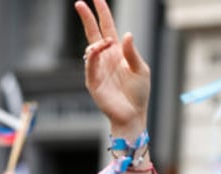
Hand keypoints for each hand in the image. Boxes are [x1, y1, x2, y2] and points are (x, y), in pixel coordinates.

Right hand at [75, 0, 149, 136]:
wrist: (133, 115)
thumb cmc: (138, 93)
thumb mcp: (140, 69)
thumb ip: (132, 52)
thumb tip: (126, 34)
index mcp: (117, 52)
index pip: (107, 27)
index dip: (102, 13)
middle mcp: (105, 57)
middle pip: (93, 33)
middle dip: (87, 18)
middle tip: (80, 3)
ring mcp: (97, 69)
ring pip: (91, 49)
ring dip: (97, 43)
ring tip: (105, 42)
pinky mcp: (93, 81)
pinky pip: (90, 65)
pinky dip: (93, 56)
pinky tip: (97, 50)